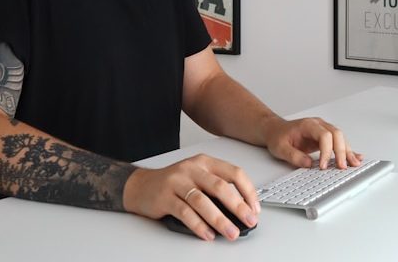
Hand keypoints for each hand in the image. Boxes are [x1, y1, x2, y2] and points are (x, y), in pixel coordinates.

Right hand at [122, 154, 259, 241]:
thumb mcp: (197, 177)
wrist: (141, 185)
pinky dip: (198, 225)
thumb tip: (241, 211)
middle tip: (249, 221)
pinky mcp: (165, 197)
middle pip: (220, 186)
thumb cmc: (174, 183)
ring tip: (231, 233)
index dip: (248, 191)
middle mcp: (192, 169)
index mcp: (205, 162)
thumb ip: (216, 188)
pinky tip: (207, 234)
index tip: (255, 208)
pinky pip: (184, 212)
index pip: (234, 173)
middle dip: (238, 206)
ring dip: (219, 219)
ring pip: (202, 201)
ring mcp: (177, 181)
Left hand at [262, 116, 363, 169]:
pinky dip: (347, 150)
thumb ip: (293, 156)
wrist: (275, 130)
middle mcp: (318, 125)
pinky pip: (339, 142)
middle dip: (342, 151)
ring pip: (341, 138)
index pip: (324, 135)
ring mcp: (323, 130)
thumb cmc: (278, 136)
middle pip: (336, 134)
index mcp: (308, 125)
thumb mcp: (280, 148)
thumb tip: (308, 164)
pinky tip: (355, 157)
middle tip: (342, 167)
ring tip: (354, 164)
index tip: (323, 166)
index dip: (326, 151)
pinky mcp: (325, 137)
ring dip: (348, 151)